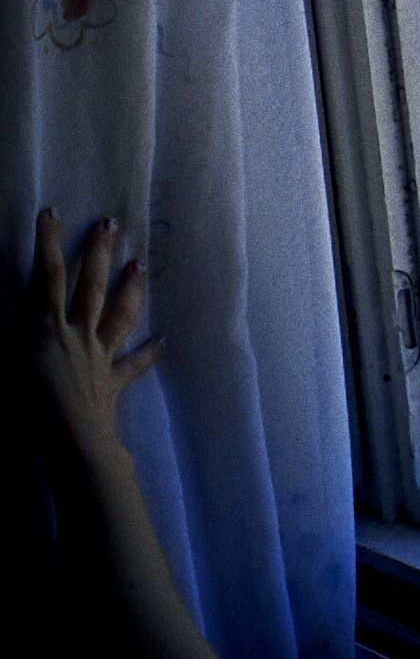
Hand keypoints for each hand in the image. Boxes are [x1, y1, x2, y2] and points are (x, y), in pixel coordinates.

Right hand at [30, 208, 163, 449]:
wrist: (66, 445)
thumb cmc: (22, 410)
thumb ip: (1, 341)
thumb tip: (6, 324)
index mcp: (44, 328)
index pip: (45, 276)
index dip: (48, 242)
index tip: (53, 213)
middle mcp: (76, 334)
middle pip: (90, 285)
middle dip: (99, 252)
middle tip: (112, 224)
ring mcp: (98, 357)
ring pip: (118, 315)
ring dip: (130, 288)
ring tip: (142, 263)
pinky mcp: (112, 383)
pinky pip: (133, 365)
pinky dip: (149, 354)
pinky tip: (165, 342)